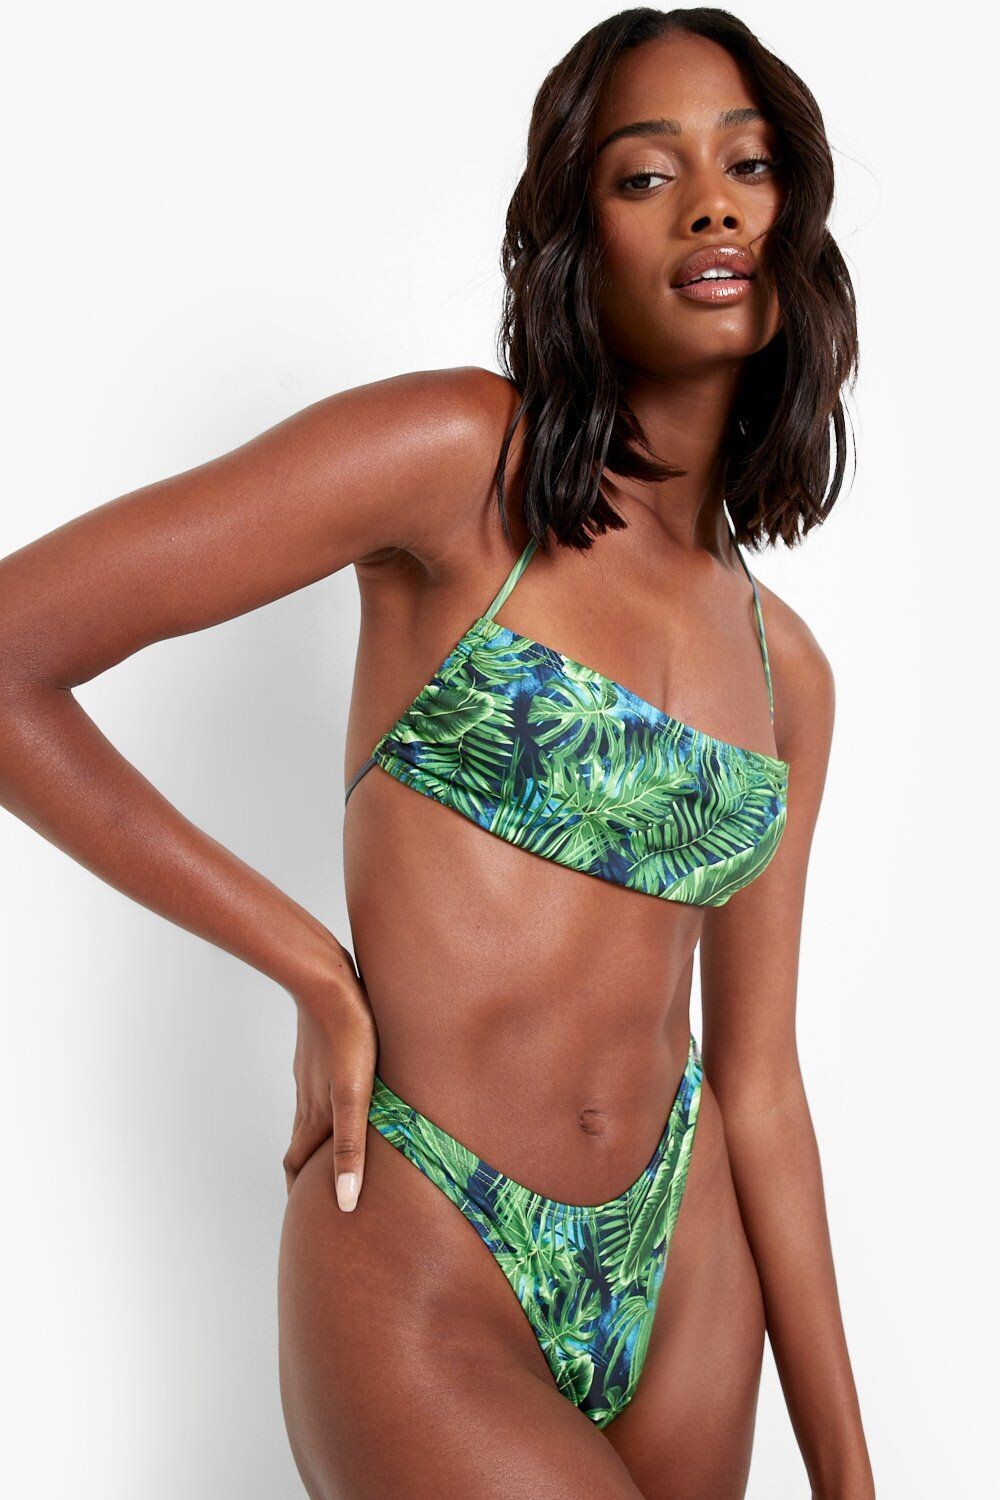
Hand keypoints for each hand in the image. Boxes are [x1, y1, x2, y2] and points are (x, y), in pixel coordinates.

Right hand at [282, 966, 378, 1209]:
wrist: (328, 982)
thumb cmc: (350, 1036)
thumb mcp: (355, 1097)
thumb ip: (350, 1147)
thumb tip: (346, 1202)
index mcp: (316, 1115)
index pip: (297, 1164)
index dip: (299, 1190)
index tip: (305, 1211)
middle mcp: (308, 1098)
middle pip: (301, 1143)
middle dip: (307, 1170)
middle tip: (320, 1188)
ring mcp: (311, 1074)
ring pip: (310, 1114)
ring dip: (317, 1137)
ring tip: (335, 1149)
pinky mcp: (318, 1052)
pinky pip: (318, 1089)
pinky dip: (325, 1107)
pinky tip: (343, 1095)